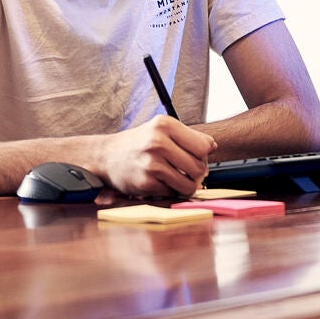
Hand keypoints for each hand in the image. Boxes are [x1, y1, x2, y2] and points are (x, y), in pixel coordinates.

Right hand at [99, 117, 215, 198]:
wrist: (107, 156)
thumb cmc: (139, 143)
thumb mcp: (162, 130)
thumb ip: (189, 136)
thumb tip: (213, 146)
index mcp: (165, 125)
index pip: (203, 147)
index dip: (203, 155)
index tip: (195, 157)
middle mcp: (158, 142)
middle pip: (199, 167)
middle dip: (196, 173)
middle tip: (186, 171)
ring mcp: (151, 163)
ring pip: (189, 184)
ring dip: (187, 185)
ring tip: (177, 178)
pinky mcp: (146, 183)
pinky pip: (173, 193)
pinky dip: (171, 191)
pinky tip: (162, 182)